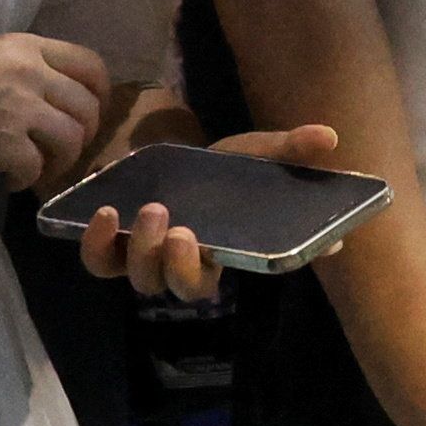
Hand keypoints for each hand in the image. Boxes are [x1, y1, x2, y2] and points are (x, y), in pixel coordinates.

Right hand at [0, 32, 111, 189]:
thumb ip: (21, 72)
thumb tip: (53, 102)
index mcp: (25, 46)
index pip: (91, 65)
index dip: (98, 96)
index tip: (86, 117)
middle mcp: (30, 69)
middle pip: (88, 107)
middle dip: (82, 136)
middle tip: (60, 153)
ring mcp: (18, 104)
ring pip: (72, 139)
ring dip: (60, 162)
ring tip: (36, 171)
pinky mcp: (3, 141)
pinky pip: (37, 167)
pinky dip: (28, 181)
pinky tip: (10, 182)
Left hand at [79, 124, 343, 303]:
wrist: (175, 159)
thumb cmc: (222, 166)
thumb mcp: (258, 153)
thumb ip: (290, 149)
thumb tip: (330, 137)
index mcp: (221, 254)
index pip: (213, 283)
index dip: (210, 273)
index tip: (214, 249)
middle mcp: (182, 265)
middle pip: (178, 289)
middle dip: (177, 265)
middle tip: (183, 229)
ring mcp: (146, 258)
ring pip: (140, 278)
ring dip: (143, 251)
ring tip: (150, 211)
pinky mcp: (114, 246)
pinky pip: (99, 262)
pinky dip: (95, 245)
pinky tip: (106, 213)